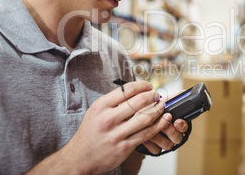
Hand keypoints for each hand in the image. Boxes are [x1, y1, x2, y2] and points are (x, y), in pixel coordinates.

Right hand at [27, 81, 170, 174]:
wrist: (79, 158)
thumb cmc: (89, 133)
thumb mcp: (95, 111)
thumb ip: (113, 101)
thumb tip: (134, 90)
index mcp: (101, 106)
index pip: (127, 89)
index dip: (142, 85)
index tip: (149, 86)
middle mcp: (108, 119)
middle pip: (139, 101)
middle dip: (153, 96)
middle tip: (157, 95)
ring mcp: (116, 134)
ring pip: (145, 118)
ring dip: (158, 109)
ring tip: (163, 104)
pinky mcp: (124, 147)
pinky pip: (146, 134)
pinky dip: (159, 125)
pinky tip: (165, 119)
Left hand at [140, 90, 188, 154]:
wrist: (132, 119)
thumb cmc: (146, 109)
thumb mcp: (158, 102)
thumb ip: (171, 99)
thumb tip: (183, 92)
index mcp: (175, 120)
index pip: (185, 127)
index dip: (182, 125)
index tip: (177, 121)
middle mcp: (171, 132)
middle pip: (178, 138)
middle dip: (169, 130)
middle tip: (161, 123)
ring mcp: (163, 141)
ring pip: (168, 145)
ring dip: (158, 136)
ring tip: (149, 128)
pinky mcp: (155, 148)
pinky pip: (157, 150)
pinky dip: (150, 144)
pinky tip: (145, 136)